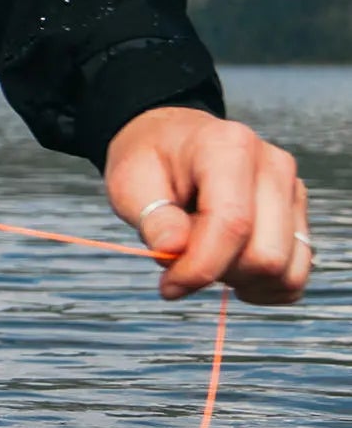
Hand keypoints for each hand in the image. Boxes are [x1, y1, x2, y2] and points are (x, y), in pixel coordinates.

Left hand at [105, 107, 311, 305]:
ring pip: (286, 270)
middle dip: (219, 273)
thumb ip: (152, 217)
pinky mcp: (297, 215)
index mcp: (228, 147)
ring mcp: (291, 191)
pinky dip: (264, 286)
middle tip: (183, 259)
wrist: (171, 140)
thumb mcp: (129, 181)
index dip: (201, 267)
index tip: (169, 285)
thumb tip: (174, 250)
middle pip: (266, 254)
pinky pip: (297, 273)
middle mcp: (272, 166)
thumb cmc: (151, 159)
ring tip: (207, 257)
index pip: (232, 223)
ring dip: (243, 281)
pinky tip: (231, 270)